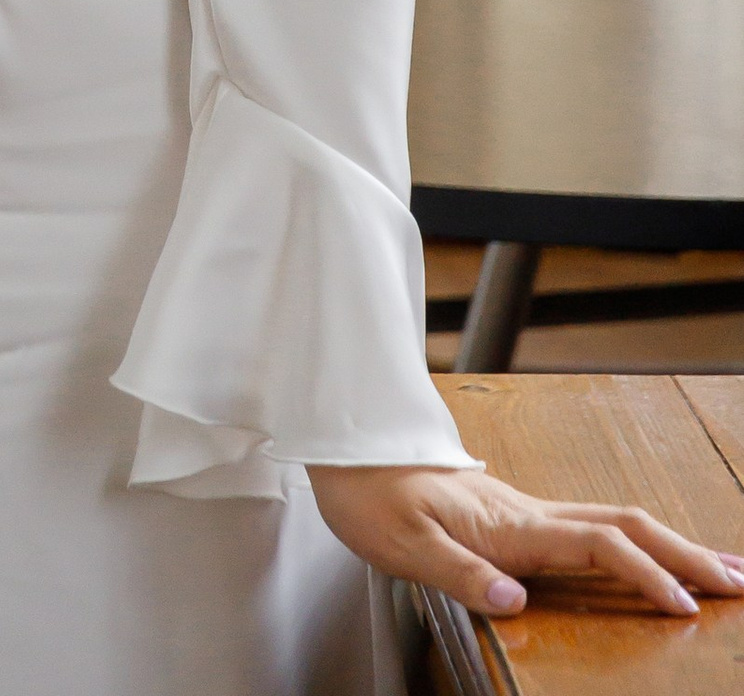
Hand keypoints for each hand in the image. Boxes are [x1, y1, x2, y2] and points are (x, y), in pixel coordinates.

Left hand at [308, 461, 743, 618]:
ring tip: (714, 568)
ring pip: (615, 522)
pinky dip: (636, 543)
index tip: (685, 604)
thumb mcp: (403, 544)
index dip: (646, 574)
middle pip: (626, 526)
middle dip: (685, 552)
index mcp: (513, 524)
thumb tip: (513, 599)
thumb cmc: (372, 495)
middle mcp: (529, 514)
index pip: (599, 547)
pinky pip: (593, 528)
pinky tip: (646, 554)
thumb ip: (459, 573)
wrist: (349, 450)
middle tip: (737, 581)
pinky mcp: (516, 517)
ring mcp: (527, 512)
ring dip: (669, 544)